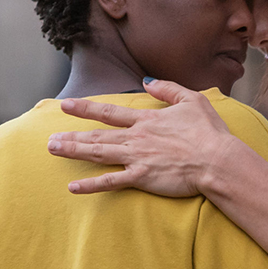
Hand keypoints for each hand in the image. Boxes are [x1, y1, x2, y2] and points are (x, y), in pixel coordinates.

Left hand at [46, 79, 235, 196]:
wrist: (218, 160)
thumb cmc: (210, 132)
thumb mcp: (193, 100)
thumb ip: (168, 89)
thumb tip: (148, 81)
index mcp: (146, 120)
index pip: (109, 112)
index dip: (85, 108)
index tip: (66, 105)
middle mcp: (136, 138)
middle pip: (97, 136)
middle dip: (71, 137)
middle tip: (49, 140)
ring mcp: (136, 158)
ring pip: (98, 154)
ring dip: (73, 152)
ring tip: (53, 151)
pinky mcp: (141, 178)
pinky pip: (111, 182)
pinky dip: (91, 185)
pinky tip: (73, 187)